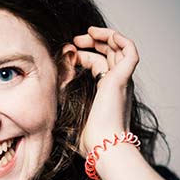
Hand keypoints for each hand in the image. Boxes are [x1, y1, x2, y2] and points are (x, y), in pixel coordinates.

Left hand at [73, 26, 138, 156]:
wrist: (103, 147)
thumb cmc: (88, 139)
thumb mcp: (70, 113)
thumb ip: (63, 100)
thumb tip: (48, 90)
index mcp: (107, 93)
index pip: (99, 65)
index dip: (84, 56)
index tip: (68, 54)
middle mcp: (117, 85)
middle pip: (110, 54)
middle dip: (94, 42)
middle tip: (76, 39)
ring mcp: (121, 81)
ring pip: (120, 49)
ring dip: (104, 36)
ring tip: (87, 33)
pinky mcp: (122, 79)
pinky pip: (130, 51)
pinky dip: (119, 39)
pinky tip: (99, 34)